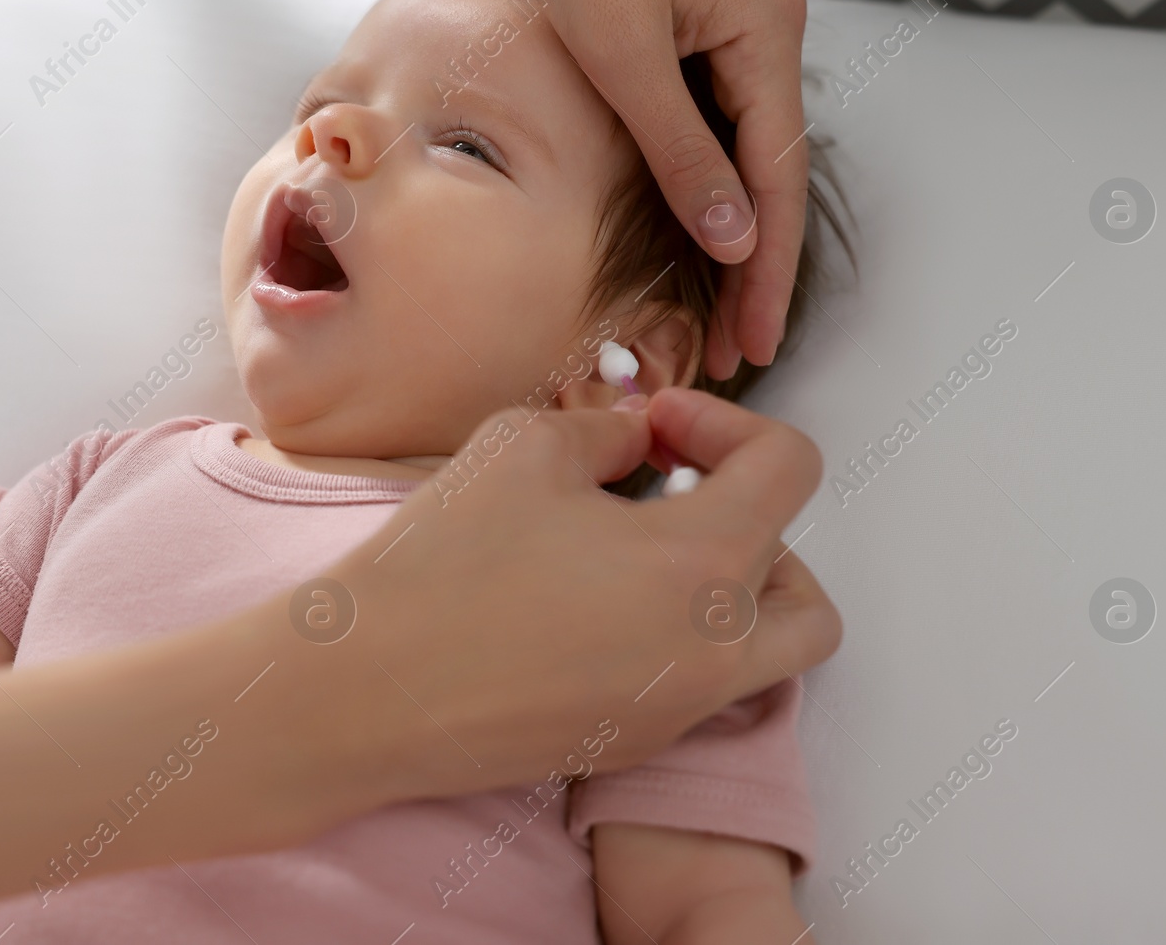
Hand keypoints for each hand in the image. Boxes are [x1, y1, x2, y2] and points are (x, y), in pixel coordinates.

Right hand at [319, 387, 838, 804]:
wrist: (364, 692)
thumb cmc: (442, 561)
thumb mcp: (526, 445)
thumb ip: (609, 430)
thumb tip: (638, 440)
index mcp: (704, 565)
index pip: (790, 469)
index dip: (728, 422)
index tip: (655, 424)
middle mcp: (715, 650)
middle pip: (801, 575)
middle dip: (750, 513)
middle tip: (670, 489)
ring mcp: (679, 708)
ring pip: (772, 647)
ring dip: (739, 587)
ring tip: (652, 550)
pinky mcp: (636, 743)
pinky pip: (705, 683)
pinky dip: (684, 633)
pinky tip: (597, 602)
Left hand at [487, 0, 811, 377]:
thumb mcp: (625, 57)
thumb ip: (682, 152)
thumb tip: (734, 239)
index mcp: (767, 33)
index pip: (778, 176)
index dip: (767, 268)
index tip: (758, 339)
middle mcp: (768, 33)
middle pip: (770, 172)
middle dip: (755, 267)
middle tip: (743, 350)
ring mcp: (736, 30)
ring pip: (744, 153)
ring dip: (731, 233)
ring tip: (722, 315)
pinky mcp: (699, 31)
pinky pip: (714, 122)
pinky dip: (707, 184)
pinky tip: (698, 236)